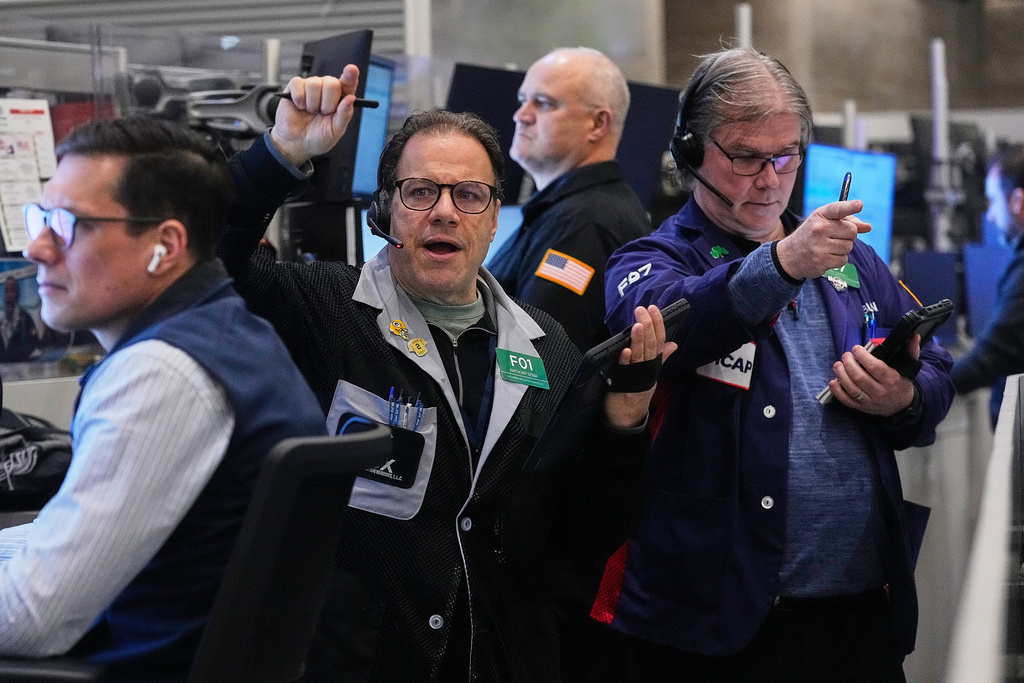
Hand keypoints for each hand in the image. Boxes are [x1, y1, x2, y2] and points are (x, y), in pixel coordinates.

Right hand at [268, 65, 359, 167]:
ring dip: (312, 103)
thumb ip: (344, 115)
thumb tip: (351, 98)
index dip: (350, 75)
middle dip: (327, 103)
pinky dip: (299, 99)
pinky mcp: (296, 86)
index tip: (352, 69)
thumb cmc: (318, 137)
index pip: (348, 83)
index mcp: (341, 99)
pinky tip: (299, 106)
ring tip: (310, 112)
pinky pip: (298, 84)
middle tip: (322, 113)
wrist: (297, 143)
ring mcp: (311, 86)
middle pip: (332, 83)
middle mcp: (327, 89)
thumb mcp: (335, 131)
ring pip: (314, 84)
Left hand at [602, 305, 677, 429]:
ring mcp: (636, 376)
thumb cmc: (637, 392)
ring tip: (638, 325)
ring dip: (639, 339)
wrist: (627, 418)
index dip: (658, 324)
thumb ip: (661, 357)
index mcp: (653, 364)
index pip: (659, 340)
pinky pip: (625, 370)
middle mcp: (647, 368)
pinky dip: (626, 360)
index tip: (654, 309)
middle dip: (648, 326)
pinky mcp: (623, 383)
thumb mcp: (650, 373)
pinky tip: (625, 350)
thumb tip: (673, 344)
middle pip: (651, 345)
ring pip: (640, 354)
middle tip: (643, 310)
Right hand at [775, 200, 870, 279]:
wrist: (789, 256)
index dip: (850, 207)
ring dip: (843, 249)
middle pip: (852, 231)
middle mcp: (819, 229)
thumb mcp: (824, 223)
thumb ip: (847, 222)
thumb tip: (868, 227)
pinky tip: (826, 257)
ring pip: (849, 247)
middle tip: (835, 237)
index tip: (859, 205)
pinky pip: (843, 260)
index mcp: (820, 216)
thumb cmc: (811, 236)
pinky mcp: (821, 261)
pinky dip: (838, 260)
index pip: (837, 209)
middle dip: (848, 235)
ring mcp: (819, 246)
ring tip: (827, 248)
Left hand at [829, 334, 919, 415]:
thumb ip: (911, 351)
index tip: (856, 348)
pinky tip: (833, 382)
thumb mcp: (909, 367)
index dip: (863, 357)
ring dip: (841, 375)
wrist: (902, 406)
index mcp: (892, 380)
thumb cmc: (902, 382)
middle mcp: (880, 392)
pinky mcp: (861, 408)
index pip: (875, 368)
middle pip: (860, 377)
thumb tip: (914, 335)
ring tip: (837, 364)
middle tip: (845, 355)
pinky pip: (847, 401)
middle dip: (849, 364)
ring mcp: (870, 401)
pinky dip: (838, 392)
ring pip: (852, 389)